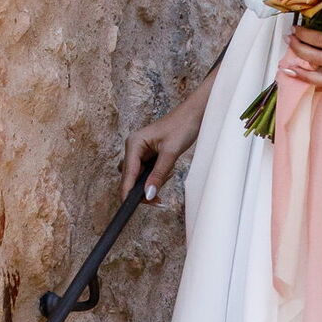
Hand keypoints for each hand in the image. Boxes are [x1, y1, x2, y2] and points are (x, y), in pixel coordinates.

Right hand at [123, 74, 213, 196]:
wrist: (194, 114)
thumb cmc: (182, 126)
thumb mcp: (171, 153)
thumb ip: (158, 175)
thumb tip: (148, 194)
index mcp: (134, 143)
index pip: (127, 174)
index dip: (128, 192)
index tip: (131, 207)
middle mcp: (133, 147)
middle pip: (130, 177)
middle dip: (143, 189)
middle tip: (158, 199)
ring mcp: (140, 150)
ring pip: (139, 176)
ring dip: (152, 182)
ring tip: (168, 174)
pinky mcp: (149, 153)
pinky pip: (147, 171)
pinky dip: (157, 176)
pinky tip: (168, 170)